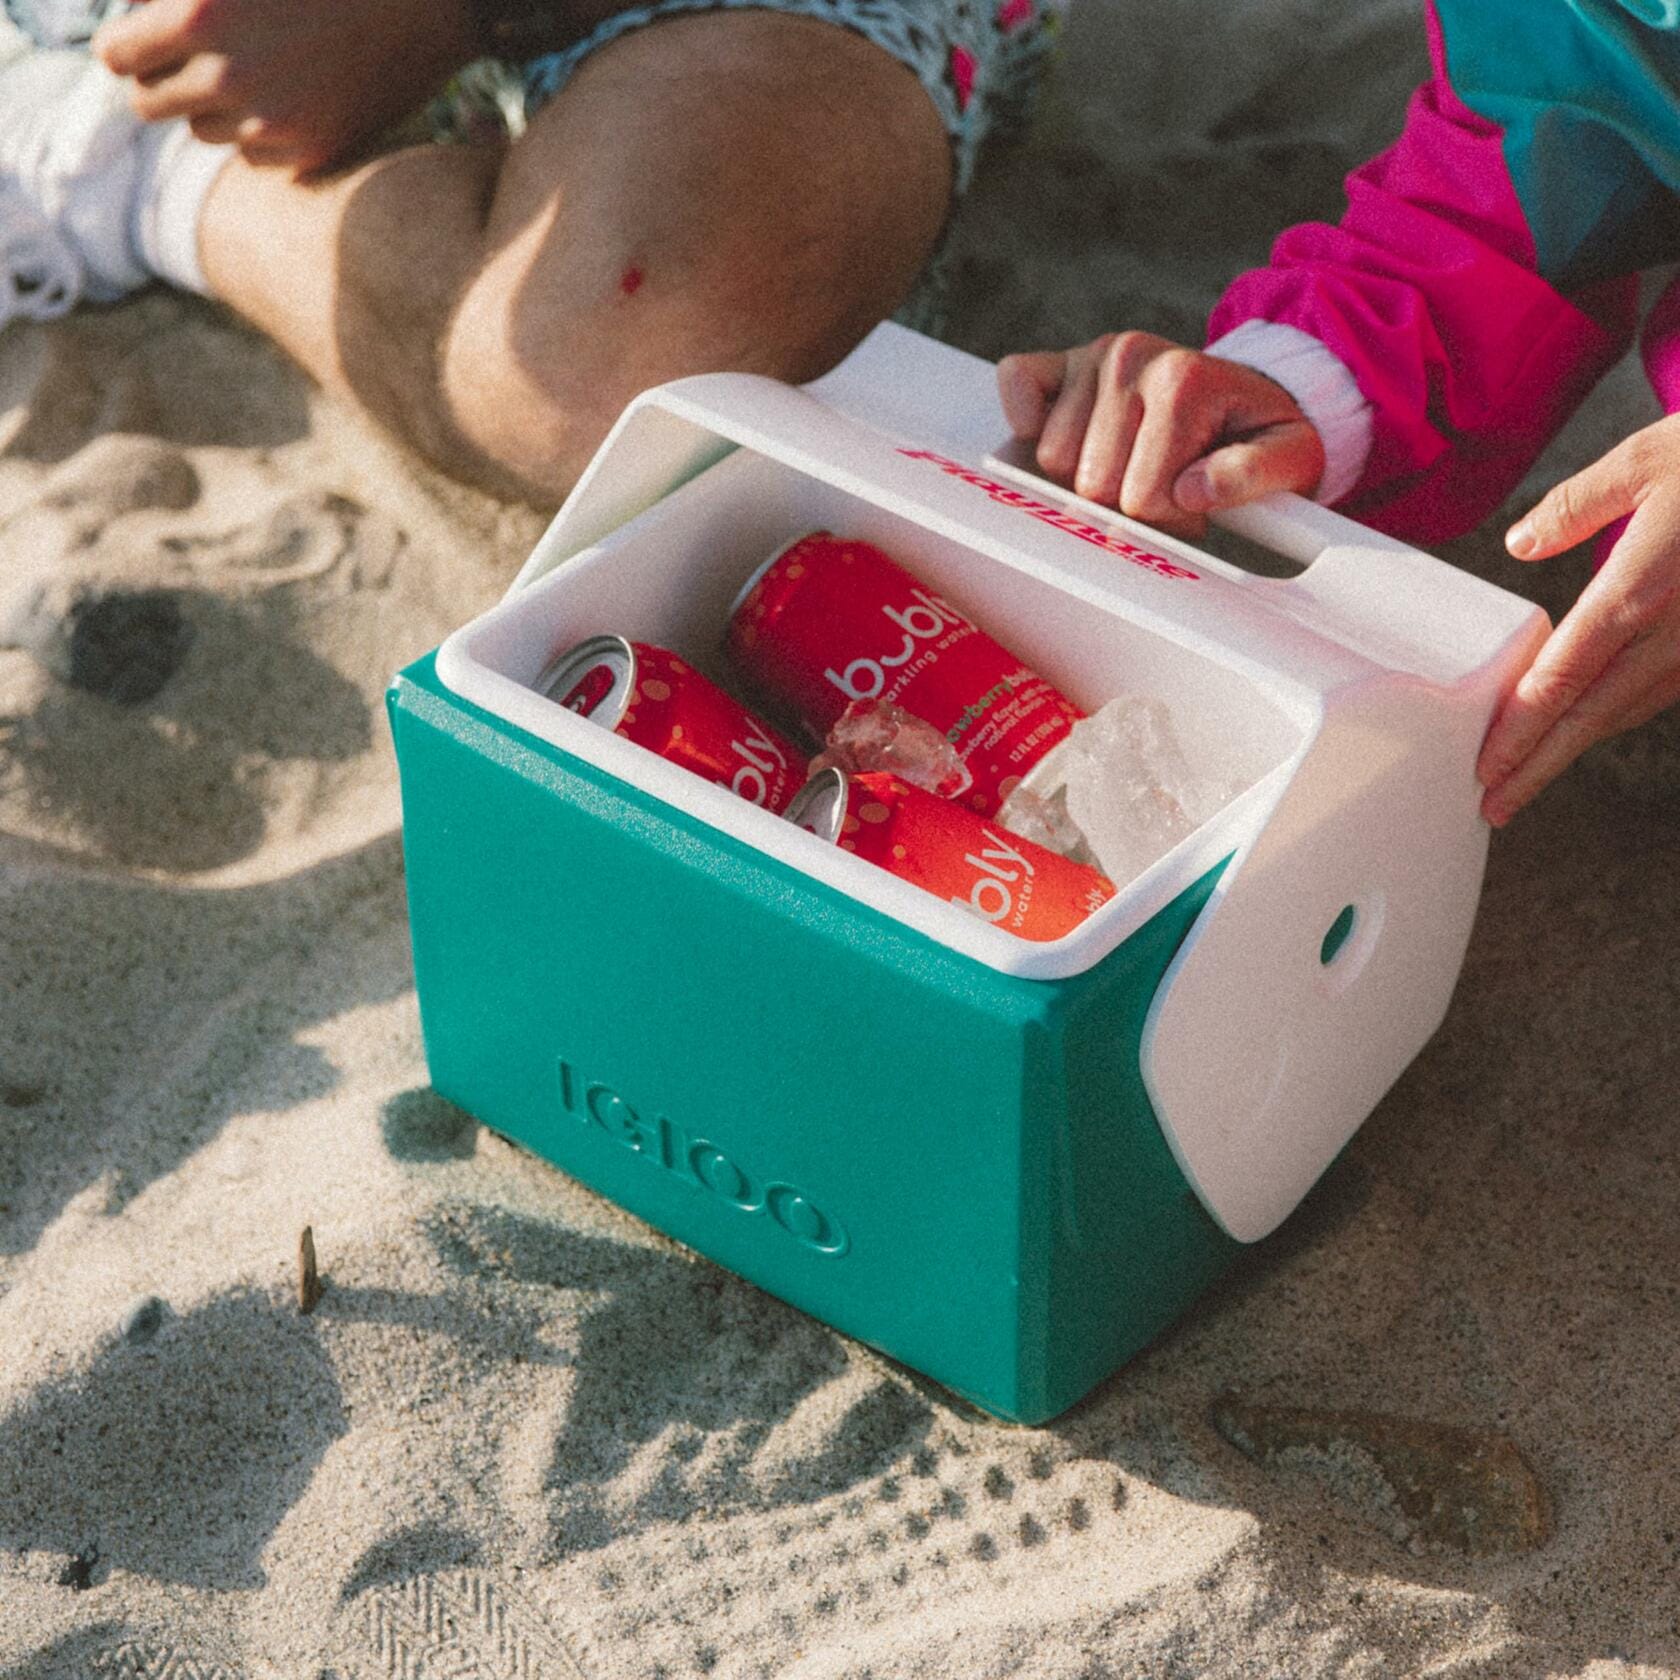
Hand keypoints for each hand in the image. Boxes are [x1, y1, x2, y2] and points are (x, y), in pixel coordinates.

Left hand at [94, 0, 478, 173]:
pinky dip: (262, 132)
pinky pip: (254, 155)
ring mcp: (272, 121)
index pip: (118, 55)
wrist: (428, 3)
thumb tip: (144, 15)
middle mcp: (229, 74)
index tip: (143, 42)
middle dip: (163, 81)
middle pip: (151, 105)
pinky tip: (298, 95)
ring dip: (215, 107)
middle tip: (194, 62)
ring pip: (203, 131)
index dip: (128, 45)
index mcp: (198, 12)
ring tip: (257, 71)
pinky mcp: (312, 150)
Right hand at [996, 330, 1325, 538]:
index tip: (1191, 503)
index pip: (1140, 495)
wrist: (1247, 395)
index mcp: (1183, 380)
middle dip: (1124, 502)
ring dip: (1085, 477)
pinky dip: (1027, 423)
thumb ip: (1252, 475)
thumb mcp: (1290, 457)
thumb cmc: (1259, 435)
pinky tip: (1072, 442)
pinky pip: (1016, 386)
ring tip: (1129, 466)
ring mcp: (1092, 357)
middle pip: (1091, 481)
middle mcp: (1131, 356)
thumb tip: (1193, 490)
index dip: (1166, 517)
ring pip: (1051, 458)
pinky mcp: (1059, 361)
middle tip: (1159, 488)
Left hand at [1477, 416, 1679, 823]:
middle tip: (1492, 806)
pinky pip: (1664, 690)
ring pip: (1630, 709)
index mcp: (1642, 589)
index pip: (1564, 676)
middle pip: (1592, 714)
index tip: (1485, 767)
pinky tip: (1588, 725)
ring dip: (1576, 746)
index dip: (1522, 729)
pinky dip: (1620, 713)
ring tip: (1527, 777)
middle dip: (1538, 765)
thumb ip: (1575, 505)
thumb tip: (1519, 544)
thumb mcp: (1645, 459)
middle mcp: (1675, 632)